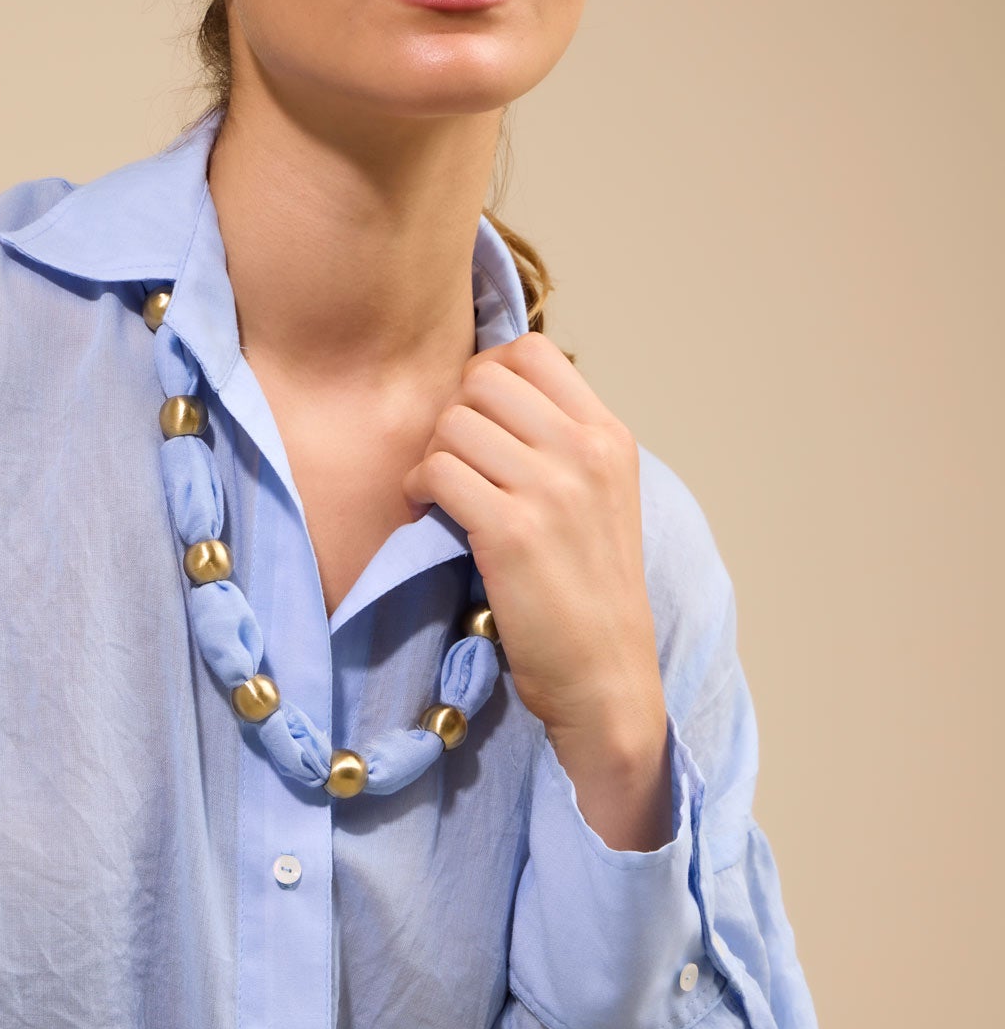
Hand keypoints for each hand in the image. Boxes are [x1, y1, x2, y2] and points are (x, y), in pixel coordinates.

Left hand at [402, 333, 666, 768]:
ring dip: (432, 454)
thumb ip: (559, 442)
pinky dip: (419, 488)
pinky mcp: (512, 532)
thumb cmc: (589, 591)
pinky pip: (438, 471)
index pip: (531, 351)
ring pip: (453, 422)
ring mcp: (552, 490)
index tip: (476, 419)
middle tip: (452, 461)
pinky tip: (428, 514)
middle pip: (483, 379)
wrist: (606, 677)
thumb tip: (486, 392)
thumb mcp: (598, 497)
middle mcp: (586, 452)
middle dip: (452, 415)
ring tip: (441, 492)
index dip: (485, 374)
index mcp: (609, 437)